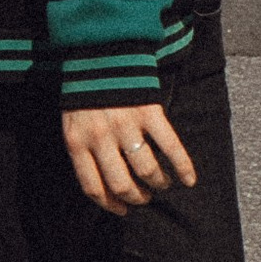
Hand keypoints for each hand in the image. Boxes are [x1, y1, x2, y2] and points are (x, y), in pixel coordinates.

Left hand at [62, 102, 197, 215]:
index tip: (122, 210)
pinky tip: (189, 179)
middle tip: (144, 198)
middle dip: (136, 198)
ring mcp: (126, 125)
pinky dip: (183, 166)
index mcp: (77, 142)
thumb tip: (103, 186)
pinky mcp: (149, 112)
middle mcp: (101, 138)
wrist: (98, 51)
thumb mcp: (71, 123)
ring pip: (147, 170)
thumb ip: (84, 152)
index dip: (110, 205)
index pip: (93, 188)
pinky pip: (170, 146)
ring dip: (157, 183)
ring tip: (161, 184)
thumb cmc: (84, 93)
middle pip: (122, 184)